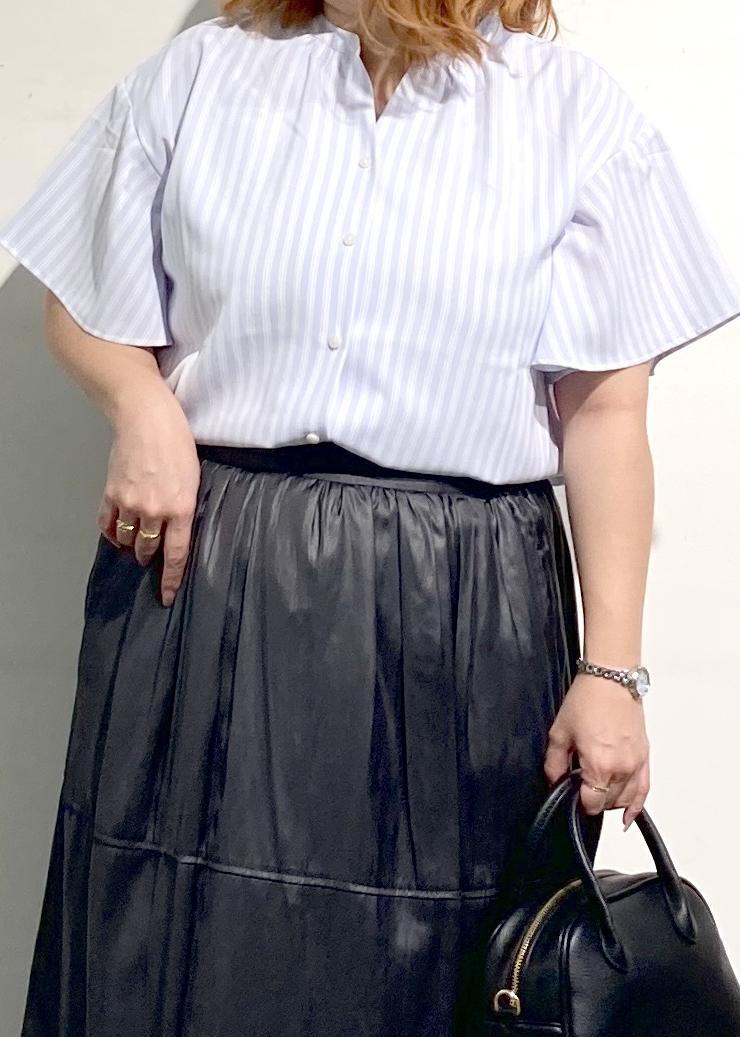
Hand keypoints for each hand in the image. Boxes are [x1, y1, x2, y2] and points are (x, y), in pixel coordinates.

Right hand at [96, 391, 201, 605]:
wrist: (145, 418)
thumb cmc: (177, 442)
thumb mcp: (194, 477)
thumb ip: (185, 505)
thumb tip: (180, 524)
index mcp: (181, 508)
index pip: (176, 554)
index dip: (171, 579)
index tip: (168, 596)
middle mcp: (154, 512)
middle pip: (148, 549)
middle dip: (149, 558)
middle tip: (150, 560)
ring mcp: (129, 504)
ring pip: (127, 539)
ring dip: (131, 545)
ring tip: (135, 543)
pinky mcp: (111, 493)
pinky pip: (107, 524)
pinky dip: (111, 532)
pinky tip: (116, 533)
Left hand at [543, 672, 649, 830]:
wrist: (611, 679)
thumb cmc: (588, 699)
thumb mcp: (560, 733)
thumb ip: (554, 763)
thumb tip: (554, 781)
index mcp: (600, 765)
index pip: (591, 803)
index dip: (578, 803)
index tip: (571, 795)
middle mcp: (622, 769)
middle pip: (608, 803)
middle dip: (593, 799)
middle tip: (581, 786)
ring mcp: (636, 764)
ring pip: (625, 800)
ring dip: (611, 802)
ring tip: (598, 793)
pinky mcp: (644, 757)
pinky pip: (644, 790)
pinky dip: (637, 806)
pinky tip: (629, 817)